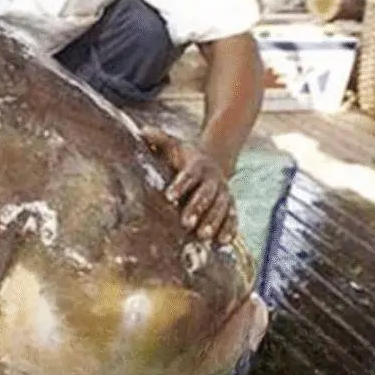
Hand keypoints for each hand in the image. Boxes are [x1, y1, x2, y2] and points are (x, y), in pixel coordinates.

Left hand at [140, 126, 237, 244]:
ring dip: (214, 222)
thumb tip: (142, 132)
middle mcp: (213, 179)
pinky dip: (229, 229)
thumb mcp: (172, 145)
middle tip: (186, 223)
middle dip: (197, 208)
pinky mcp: (230, 205)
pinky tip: (223, 242)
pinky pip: (233, 217)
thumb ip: (158, 139)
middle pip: (206, 194)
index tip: (168, 197)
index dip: (180, 185)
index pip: (188, 175)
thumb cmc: (183, 157)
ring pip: (221, 208)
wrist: (212, 162)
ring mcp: (224, 193)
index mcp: (197, 165)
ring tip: (203, 236)